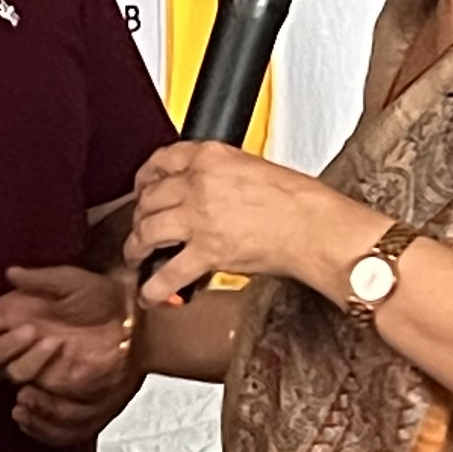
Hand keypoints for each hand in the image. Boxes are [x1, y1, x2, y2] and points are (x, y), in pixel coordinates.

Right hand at [0, 266, 141, 446]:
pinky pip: (35, 406)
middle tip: (32, 330)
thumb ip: (41, 278)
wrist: (135, 325)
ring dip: (28, 361)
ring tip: (53, 344)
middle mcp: (22, 341)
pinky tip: (36, 394)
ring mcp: (37, 365)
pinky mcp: (55, 388)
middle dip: (5, 344)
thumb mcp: (73, 281)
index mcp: (18, 313)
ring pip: (13, 373)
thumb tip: (11, 274)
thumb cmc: (104, 298)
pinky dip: (31, 404)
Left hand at [126, 141, 368, 307]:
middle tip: (140, 228)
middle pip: (149, 198)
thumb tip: (202, 191)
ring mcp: (200, 217)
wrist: (316, 227)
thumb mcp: (252, 169)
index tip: (142, 187)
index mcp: (211, 157)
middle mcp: (200, 183)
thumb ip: (220, 175)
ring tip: (137, 257)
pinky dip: (153, 288)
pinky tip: (150, 294)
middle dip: (139, 216)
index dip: (144, 178)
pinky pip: (167, 274)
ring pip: (147, 231)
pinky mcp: (207, 252)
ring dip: (136, 248)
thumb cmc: (297, 201)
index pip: (161, 160)